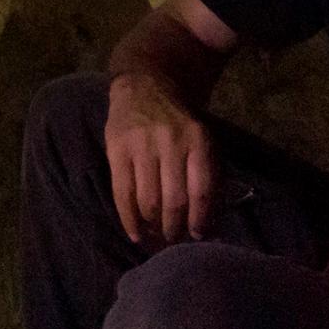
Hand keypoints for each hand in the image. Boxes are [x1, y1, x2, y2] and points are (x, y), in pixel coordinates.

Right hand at [105, 71, 214, 245]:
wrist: (145, 87)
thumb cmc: (180, 123)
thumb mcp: (203, 141)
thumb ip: (210, 178)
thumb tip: (212, 227)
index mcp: (197, 140)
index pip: (201, 190)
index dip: (200, 220)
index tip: (198, 236)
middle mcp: (170, 142)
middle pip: (173, 199)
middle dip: (175, 228)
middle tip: (174, 241)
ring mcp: (141, 145)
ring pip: (147, 200)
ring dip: (153, 227)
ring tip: (156, 237)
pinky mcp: (117, 149)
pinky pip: (122, 193)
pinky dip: (129, 219)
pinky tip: (135, 233)